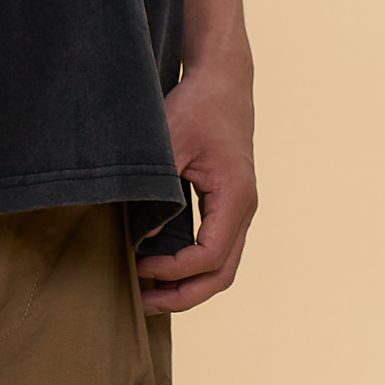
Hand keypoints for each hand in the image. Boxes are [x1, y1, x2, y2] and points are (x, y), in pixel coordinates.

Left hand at [137, 44, 255, 313]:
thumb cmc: (198, 106)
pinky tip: (162, 268)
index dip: (174, 271)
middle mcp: (244, 208)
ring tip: (151, 295)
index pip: (209, 256)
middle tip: (143, 303)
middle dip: (183, 295)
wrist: (222, 80)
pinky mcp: (228, 204)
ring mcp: (239, 209)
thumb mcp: (170, 144)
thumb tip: (143, 238)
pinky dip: (192, 268)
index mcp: (236, 197)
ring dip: (188, 286)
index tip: (139, 265)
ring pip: (222, 267)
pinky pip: (216, 249)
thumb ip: (159, 192)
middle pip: (221, 274)